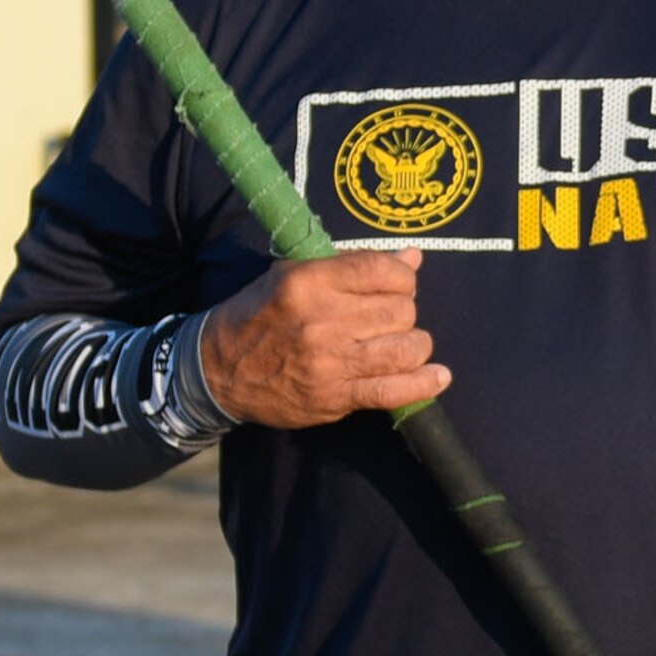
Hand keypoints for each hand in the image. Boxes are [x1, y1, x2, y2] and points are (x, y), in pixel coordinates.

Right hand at [199, 249, 448, 427]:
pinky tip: (437, 376)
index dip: (402, 276)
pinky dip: (423, 384)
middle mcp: (323, 320)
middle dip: (404, 310)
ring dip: (414, 344)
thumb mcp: (293, 274)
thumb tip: (412, 258)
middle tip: (390, 315)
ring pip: (405, 348)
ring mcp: (330, 362)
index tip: (398, 283)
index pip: (381, 271)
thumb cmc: (259, 313)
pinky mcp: (335, 397)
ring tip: (404, 342)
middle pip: (400, 310)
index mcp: (309, 282)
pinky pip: (393, 391)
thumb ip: (352, 266)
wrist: (218, 369)